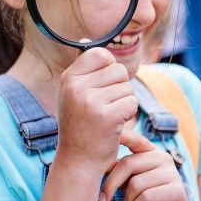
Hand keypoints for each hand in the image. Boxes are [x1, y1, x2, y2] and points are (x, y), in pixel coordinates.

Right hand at [55, 47, 136, 177]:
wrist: (78, 161)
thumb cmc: (80, 126)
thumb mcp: (74, 94)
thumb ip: (83, 69)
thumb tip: (87, 39)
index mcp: (68, 78)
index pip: (100, 54)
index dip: (109, 68)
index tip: (103, 87)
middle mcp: (76, 87)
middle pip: (119, 70)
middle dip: (120, 88)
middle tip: (106, 108)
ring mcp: (91, 101)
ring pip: (127, 87)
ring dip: (124, 103)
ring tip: (108, 117)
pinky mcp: (107, 116)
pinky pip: (132, 103)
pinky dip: (128, 115)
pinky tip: (114, 126)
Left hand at [101, 130, 191, 200]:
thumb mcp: (130, 183)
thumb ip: (119, 171)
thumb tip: (99, 163)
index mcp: (151, 153)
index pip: (135, 139)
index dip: (122, 136)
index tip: (105, 134)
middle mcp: (164, 158)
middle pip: (128, 164)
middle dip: (111, 184)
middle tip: (103, 200)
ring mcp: (172, 174)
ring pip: (136, 184)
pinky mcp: (176, 191)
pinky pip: (146, 197)